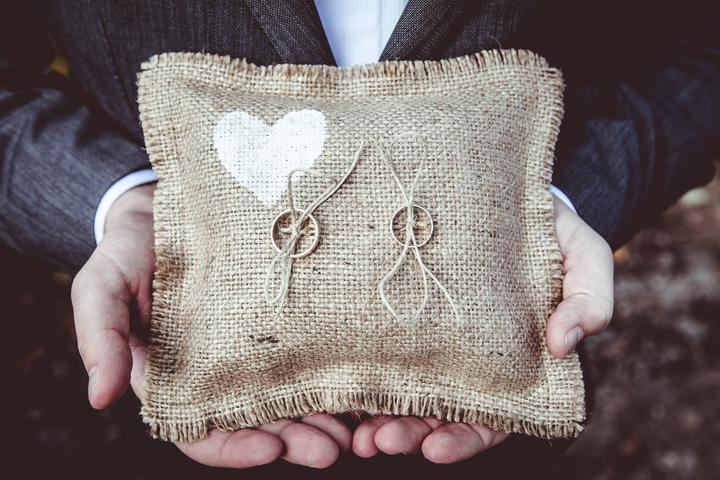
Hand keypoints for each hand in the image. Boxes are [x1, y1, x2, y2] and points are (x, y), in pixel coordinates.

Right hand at [71, 183, 349, 468]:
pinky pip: (310, 353)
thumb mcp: (101, 287)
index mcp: (174, 381)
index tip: (271, 448)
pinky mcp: (282, 320)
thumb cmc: (127, 250)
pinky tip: (361, 380)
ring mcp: (254, 348)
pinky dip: (334, 374)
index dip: (235, 449)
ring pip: (293, 395)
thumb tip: (100, 399)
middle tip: (331, 449)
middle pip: (260, 423)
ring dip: (324, 417)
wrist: (165, 204)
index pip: (203, 433)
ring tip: (356, 427)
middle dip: (296, 440)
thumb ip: (100, 338)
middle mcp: (219, 374)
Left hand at [351, 194, 614, 462]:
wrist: (512, 192)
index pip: (494, 416)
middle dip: (410, 433)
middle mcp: (473, 357)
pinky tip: (340, 382)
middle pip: (440, 411)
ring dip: (381, 413)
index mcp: (518, 360)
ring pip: (407, 387)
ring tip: (355, 428)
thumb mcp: (586, 258)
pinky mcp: (409, 308)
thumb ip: (590, 300)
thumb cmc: (554, 230)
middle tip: (378, 440)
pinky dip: (365, 369)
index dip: (466, 438)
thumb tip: (563, 344)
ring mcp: (438, 334)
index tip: (434, 449)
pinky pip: (385, 345)